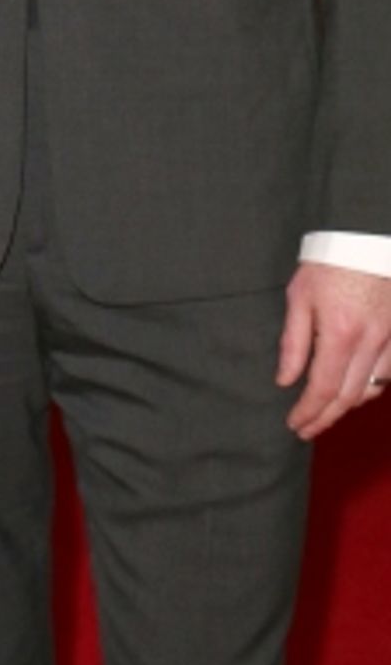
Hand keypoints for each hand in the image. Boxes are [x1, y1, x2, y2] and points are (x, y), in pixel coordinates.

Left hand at [279, 261, 390, 438]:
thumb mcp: (299, 295)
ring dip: (347, 406)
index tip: (295, 425)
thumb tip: (285, 380)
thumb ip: (293, 342)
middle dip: (325, 418)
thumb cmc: (327, 261)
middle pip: (349, 397)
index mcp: (340, 333)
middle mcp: (370, 342)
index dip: (309, 413)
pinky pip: (388, 374)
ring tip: (325, 412)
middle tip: (306, 429)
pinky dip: (370, 387)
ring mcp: (390, 339)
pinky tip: (354, 389)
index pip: (323, 389)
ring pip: (371, 389)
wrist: (364, 236)